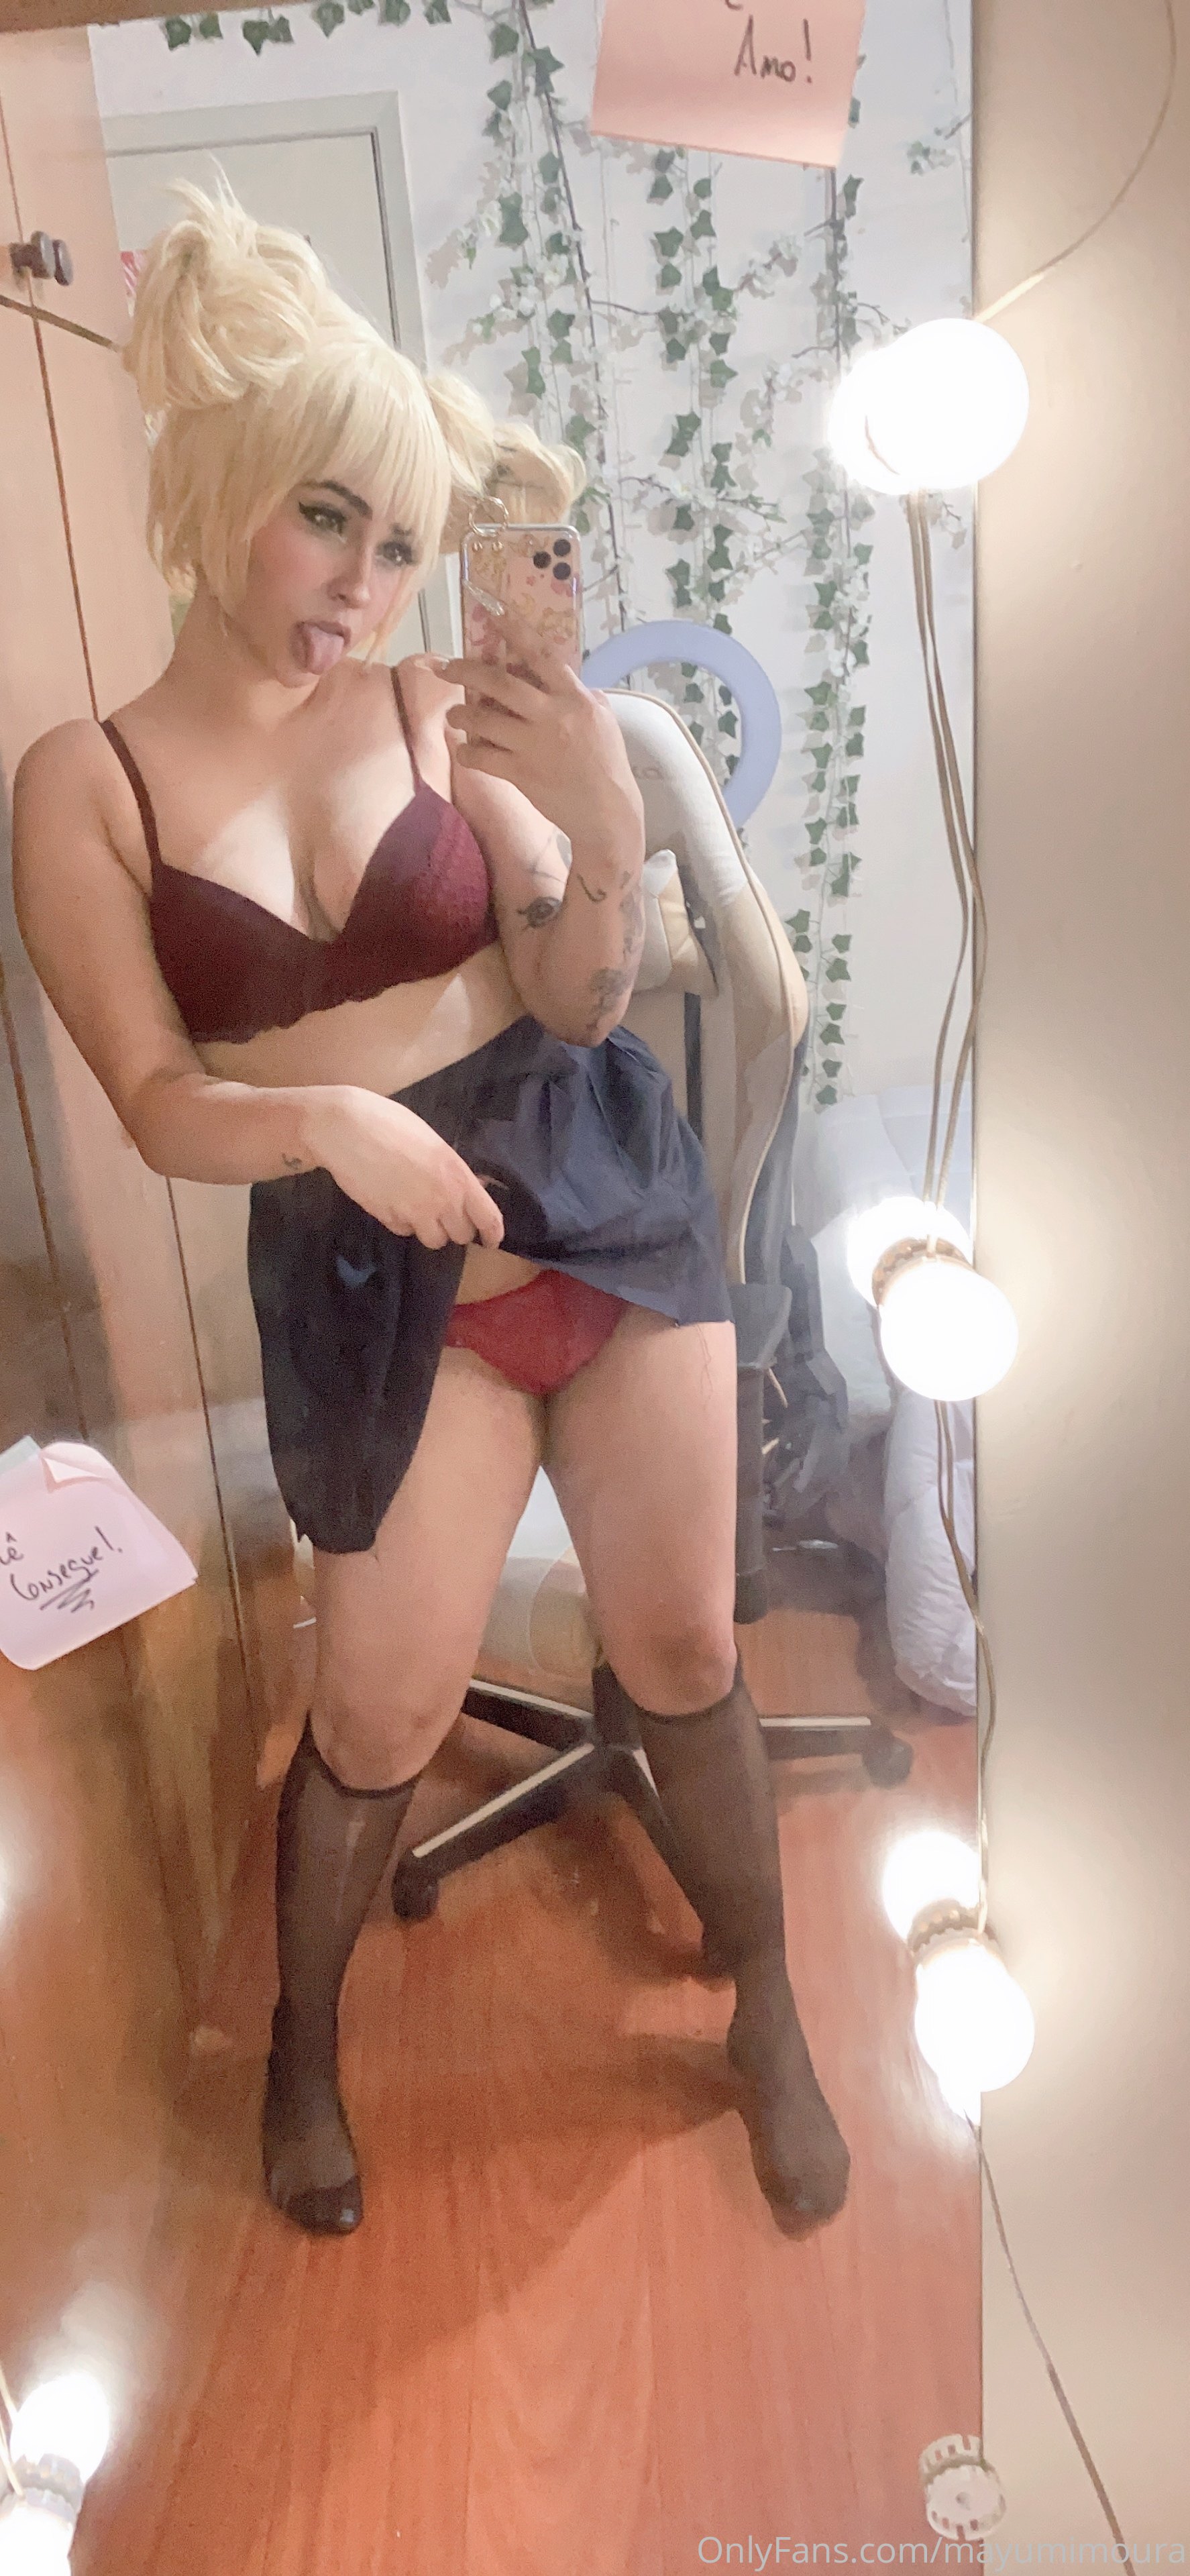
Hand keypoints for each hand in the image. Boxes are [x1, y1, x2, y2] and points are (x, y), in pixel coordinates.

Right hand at [311, 1089, 504, 1250]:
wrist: (344, 1129)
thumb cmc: (390, 1123)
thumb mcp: (433, 1143)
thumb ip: (452, 1170)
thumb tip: (469, 1187)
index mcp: (457, 1176)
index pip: (488, 1218)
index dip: (492, 1234)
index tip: (490, 1240)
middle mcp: (441, 1199)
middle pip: (461, 1235)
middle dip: (456, 1228)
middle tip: (446, 1215)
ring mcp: (413, 1213)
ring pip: (434, 1240)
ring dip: (431, 1230)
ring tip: (419, 1209)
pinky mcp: (387, 1219)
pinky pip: (404, 1231)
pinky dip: (403, 1223)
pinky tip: (393, 1201)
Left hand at [438, 610, 643, 857]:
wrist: (607, 812)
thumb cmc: (607, 762)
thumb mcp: (601, 716)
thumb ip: (575, 693)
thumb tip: (547, 675)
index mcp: (574, 698)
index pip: (541, 654)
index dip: (515, 629)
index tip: (492, 610)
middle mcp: (552, 717)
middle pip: (500, 684)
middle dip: (466, 672)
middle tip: (446, 668)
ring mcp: (534, 746)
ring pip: (484, 721)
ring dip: (461, 716)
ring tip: (454, 715)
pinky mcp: (521, 774)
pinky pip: (482, 758)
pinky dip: (468, 753)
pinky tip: (465, 750)